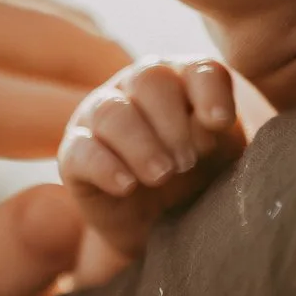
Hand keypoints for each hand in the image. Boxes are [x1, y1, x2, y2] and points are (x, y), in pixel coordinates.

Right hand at [59, 58, 244, 261]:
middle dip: (172, 122)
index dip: (210, 92)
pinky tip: (127, 186)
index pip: (200, 70)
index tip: (221, 123)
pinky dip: (105, 167)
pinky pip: (81, 150)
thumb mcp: (220, 158)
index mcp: (183, 81)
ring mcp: (98, 116)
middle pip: (149, 79)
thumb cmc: (197, 179)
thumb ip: (217, 135)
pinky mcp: (74, 153)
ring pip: (111, 111)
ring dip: (141, 144)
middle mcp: (136, 87)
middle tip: (188, 163)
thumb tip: (207, 124)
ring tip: (162, 175)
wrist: (161, 226)